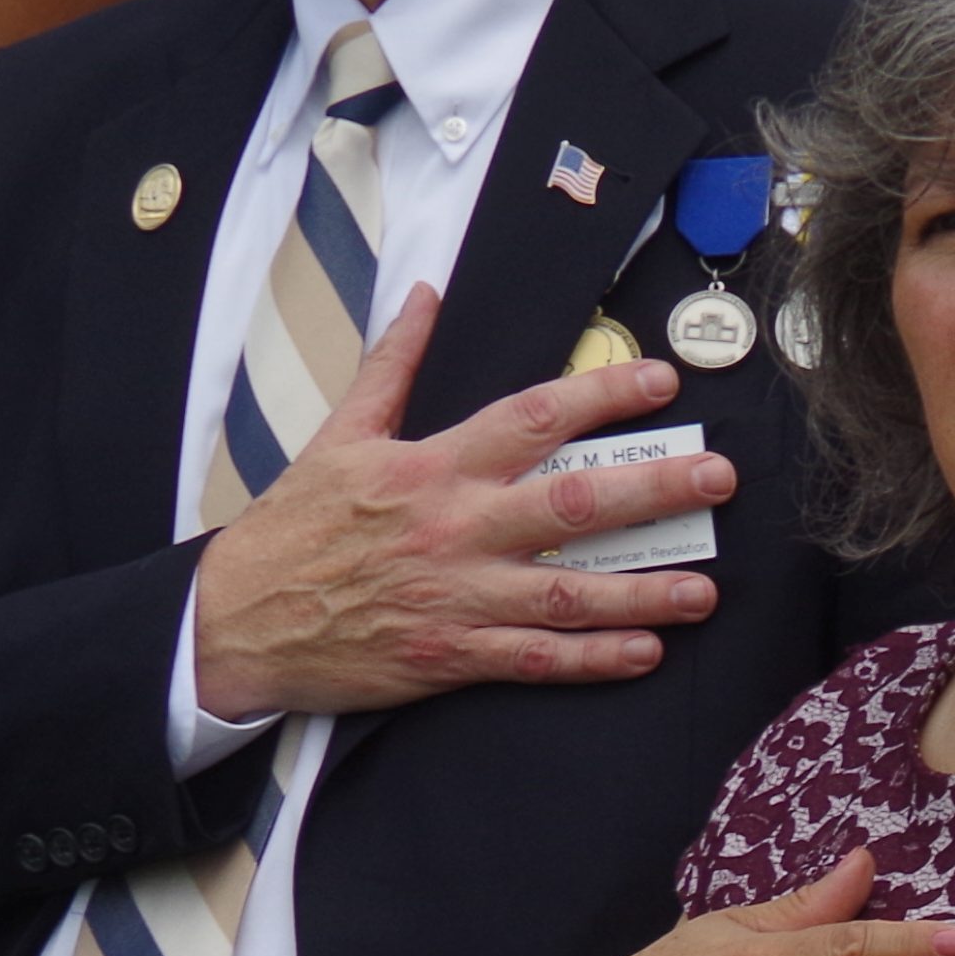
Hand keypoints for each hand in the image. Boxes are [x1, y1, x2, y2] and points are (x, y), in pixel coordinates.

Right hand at [188, 286, 739, 716]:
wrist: (235, 620)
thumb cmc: (292, 527)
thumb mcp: (338, 434)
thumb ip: (392, 365)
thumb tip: (423, 295)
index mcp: (431, 466)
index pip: (533, 417)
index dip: (603, 396)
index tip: (663, 381)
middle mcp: (454, 528)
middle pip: (571, 505)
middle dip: (653, 490)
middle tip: (719, 480)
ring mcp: (456, 595)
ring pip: (566, 593)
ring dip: (641, 592)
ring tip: (704, 589)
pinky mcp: (450, 656)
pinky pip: (535, 659)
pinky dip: (591, 659)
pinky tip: (644, 653)